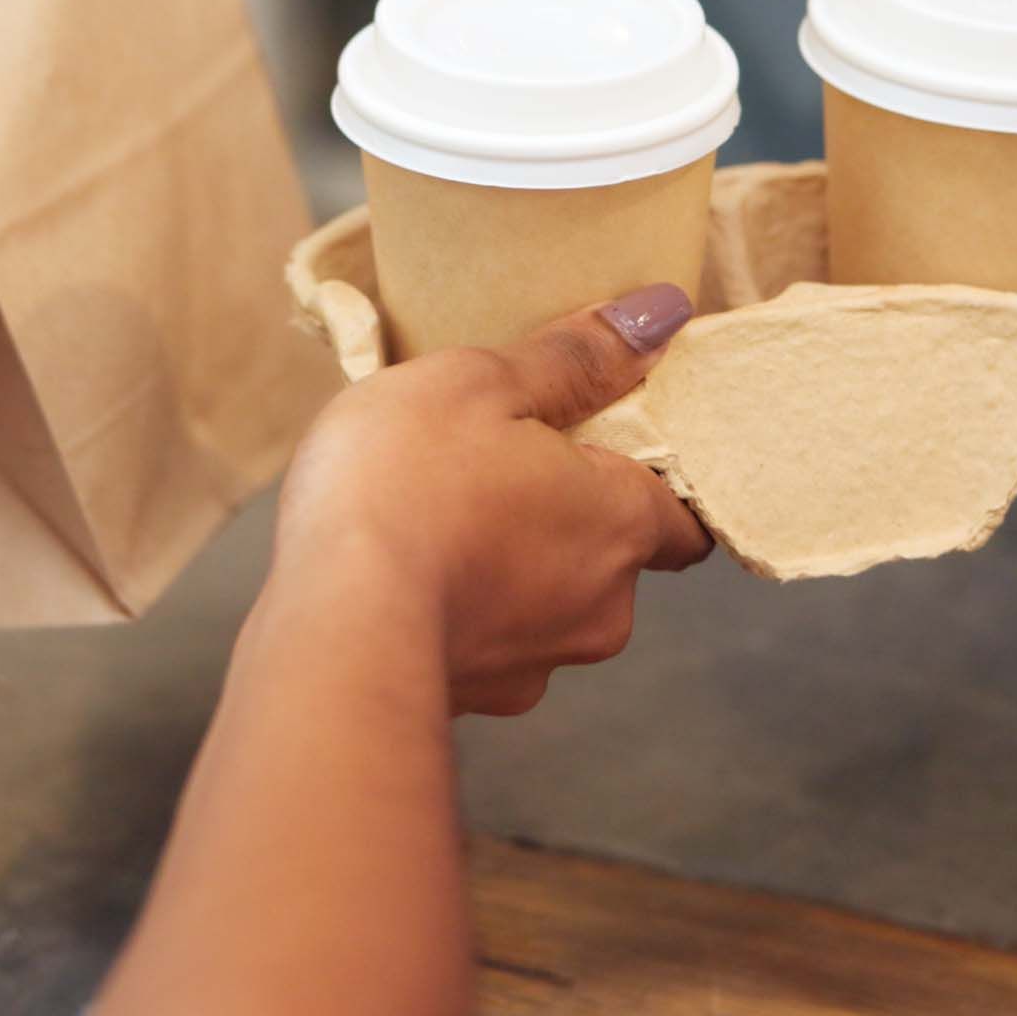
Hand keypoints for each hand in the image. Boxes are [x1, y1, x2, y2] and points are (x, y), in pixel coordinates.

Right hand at [269, 289, 713, 715]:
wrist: (328, 625)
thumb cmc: (405, 485)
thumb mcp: (482, 383)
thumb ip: (575, 355)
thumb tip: (660, 315)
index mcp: (621, 522)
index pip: (688, 518)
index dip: (658, 482)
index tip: (611, 451)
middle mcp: (602, 609)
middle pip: (612, 561)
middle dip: (567, 522)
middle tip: (499, 470)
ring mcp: (537, 666)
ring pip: (547, 608)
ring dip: (511, 570)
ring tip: (438, 522)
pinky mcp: (477, 701)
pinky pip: (486, 645)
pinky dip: (462, 612)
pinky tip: (405, 577)